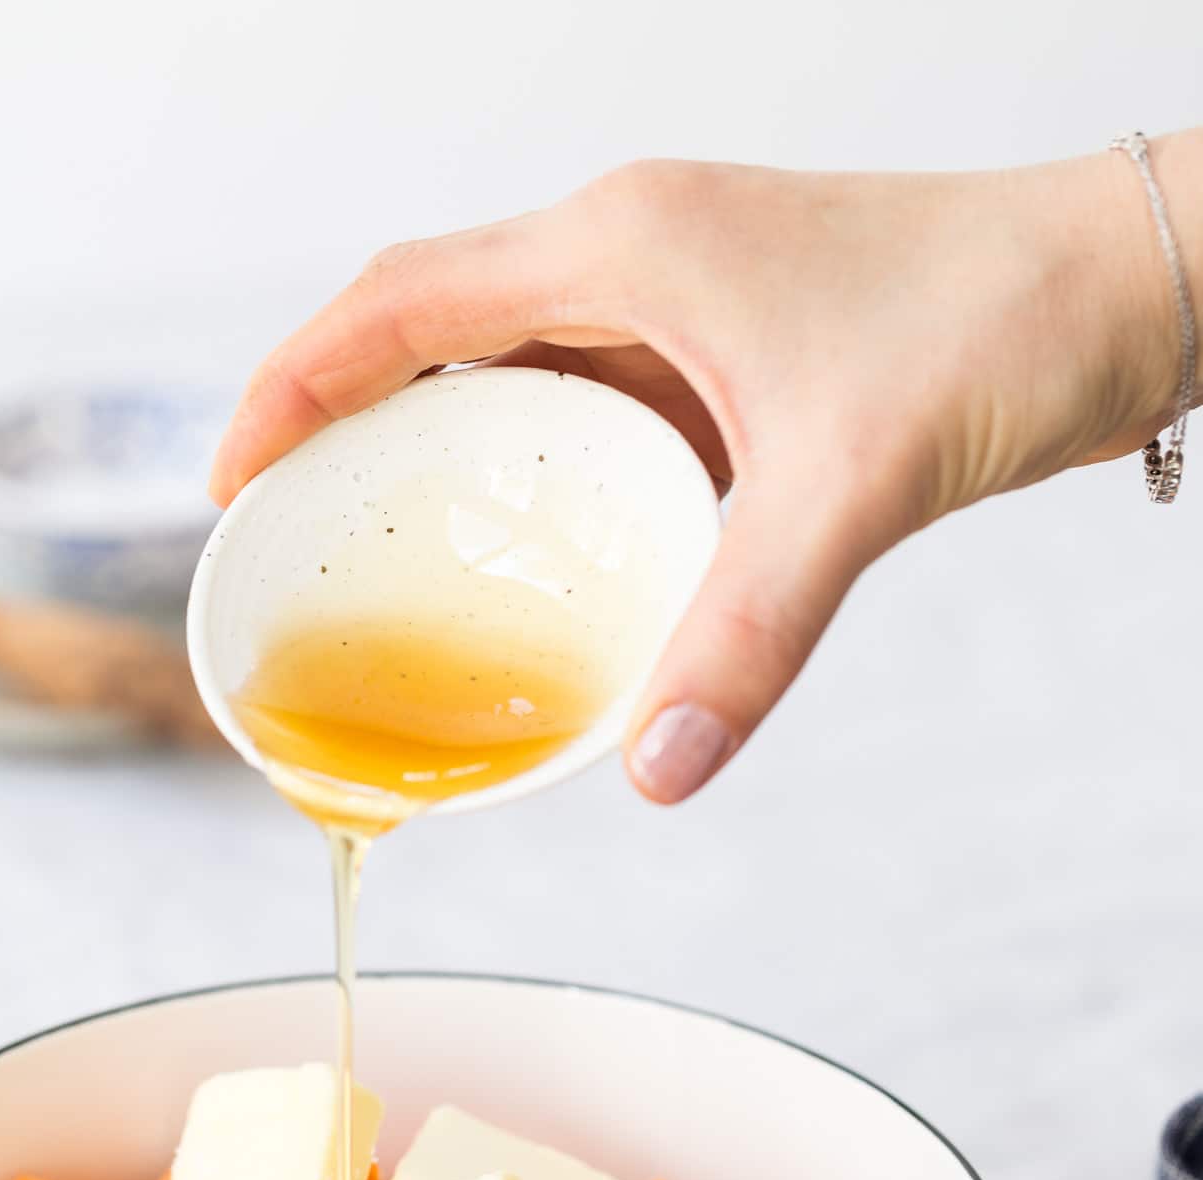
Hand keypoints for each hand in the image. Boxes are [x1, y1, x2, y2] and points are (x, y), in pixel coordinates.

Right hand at [211, 141, 1198, 801]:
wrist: (1128, 283)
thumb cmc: (1003, 317)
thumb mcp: (853, 483)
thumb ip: (748, 630)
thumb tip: (655, 767)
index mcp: (624, 246)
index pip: (402, 305)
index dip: (295, 387)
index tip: (232, 481)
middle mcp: (635, 258)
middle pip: (433, 334)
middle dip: (345, 432)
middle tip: (293, 546)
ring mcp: (682, 306)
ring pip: (514, 379)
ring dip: (445, 465)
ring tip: (387, 570)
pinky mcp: (728, 359)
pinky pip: (594, 419)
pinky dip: (543, 490)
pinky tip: (538, 572)